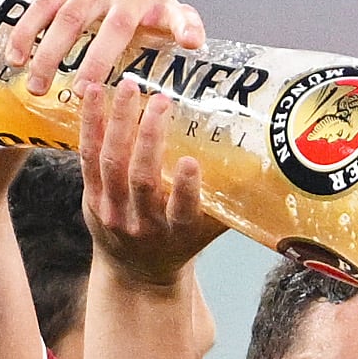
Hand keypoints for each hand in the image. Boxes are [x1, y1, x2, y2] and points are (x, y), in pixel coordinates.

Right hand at [9, 0, 196, 101]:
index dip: (103, 56)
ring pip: (57, 13)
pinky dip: (25, 30)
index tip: (90, 87)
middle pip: (82, 21)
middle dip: (67, 58)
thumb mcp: (168, 5)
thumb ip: (183, 23)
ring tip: (34, 84)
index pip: (119, 26)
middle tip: (62, 96)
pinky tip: (15, 55)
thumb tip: (194, 43)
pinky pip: (40, 2)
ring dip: (42, 49)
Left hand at [75, 77, 227, 286]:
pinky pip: (87, 157)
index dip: (185, 188)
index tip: (191, 161)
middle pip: (142, 179)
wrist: (136, 272)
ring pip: (112, 163)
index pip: (182, 211)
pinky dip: (90, 124)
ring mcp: (114, 210)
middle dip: (149, 137)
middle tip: (160, 100)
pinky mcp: (92, 196)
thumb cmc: (181, 241)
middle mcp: (144, 223)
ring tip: (128, 86)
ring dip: (118, 122)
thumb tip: (270, 164)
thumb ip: (231, 201)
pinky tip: (93, 93)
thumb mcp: (209, 229)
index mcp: (178, 232)